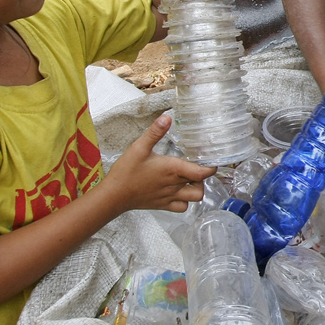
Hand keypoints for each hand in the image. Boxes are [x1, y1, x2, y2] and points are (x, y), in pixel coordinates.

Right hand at [101, 115, 216, 212]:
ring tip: (189, 179)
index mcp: (173, 170)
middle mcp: (175, 185)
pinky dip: (184, 201)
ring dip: (196, 189)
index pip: (202, 172)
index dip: (211, 167)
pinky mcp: (163, 205)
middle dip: (204, 177)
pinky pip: (182, 208)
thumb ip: (155, 132)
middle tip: (197, 166)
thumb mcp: (139, 147)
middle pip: (201, 185)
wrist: (114, 195)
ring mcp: (170, 197)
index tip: (211, 159)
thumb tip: (167, 117)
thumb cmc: (126, 171)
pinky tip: (178, 192)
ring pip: (194, 198)